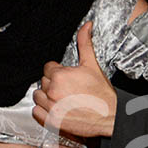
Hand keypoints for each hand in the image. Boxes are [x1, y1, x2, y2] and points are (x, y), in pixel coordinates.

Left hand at [33, 22, 116, 137]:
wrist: (111, 118)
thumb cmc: (102, 94)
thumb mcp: (92, 65)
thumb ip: (85, 43)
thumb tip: (86, 25)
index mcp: (60, 76)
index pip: (48, 68)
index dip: (58, 72)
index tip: (67, 78)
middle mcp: (53, 91)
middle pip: (43, 82)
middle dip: (53, 84)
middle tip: (68, 90)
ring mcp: (51, 107)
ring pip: (38, 96)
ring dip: (46, 97)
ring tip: (62, 99)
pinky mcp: (51, 122)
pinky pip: (36, 112)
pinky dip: (43, 111)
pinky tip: (56, 108)